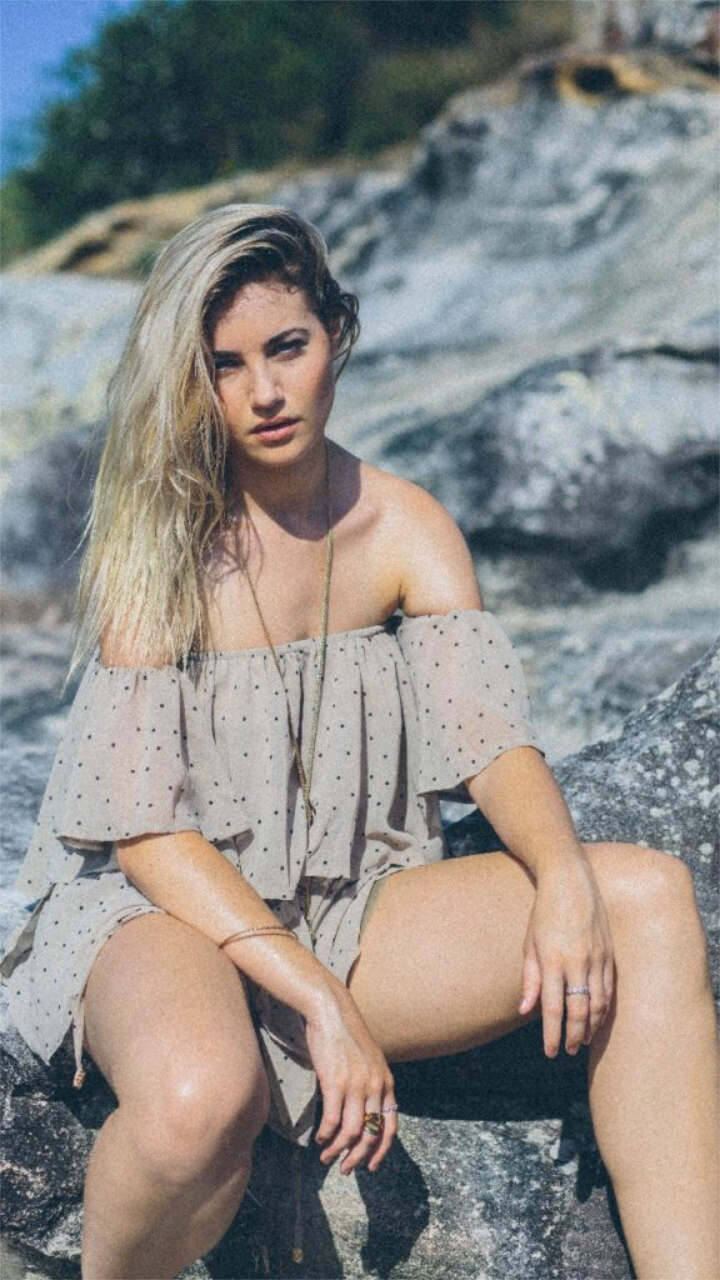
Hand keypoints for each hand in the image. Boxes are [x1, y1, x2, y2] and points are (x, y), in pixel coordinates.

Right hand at [304, 984, 396, 1174]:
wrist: (332, 1012)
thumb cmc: (347, 1035)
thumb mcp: (370, 1060)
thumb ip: (372, 1084)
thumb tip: (365, 1112)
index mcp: (387, 1083)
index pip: (391, 1127)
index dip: (382, 1151)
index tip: (371, 1167)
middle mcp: (375, 1087)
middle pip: (371, 1135)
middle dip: (358, 1158)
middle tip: (345, 1169)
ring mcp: (356, 1086)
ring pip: (351, 1133)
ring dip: (338, 1151)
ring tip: (327, 1157)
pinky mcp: (335, 1083)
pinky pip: (332, 1121)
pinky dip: (325, 1135)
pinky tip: (319, 1138)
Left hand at [518, 851, 614, 1055]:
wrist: (570, 881)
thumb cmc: (543, 912)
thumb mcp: (529, 943)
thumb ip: (530, 978)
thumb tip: (525, 1011)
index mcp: (553, 960)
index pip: (554, 1008)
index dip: (552, 1034)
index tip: (550, 1052)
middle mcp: (577, 962)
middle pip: (580, 1011)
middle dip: (574, 1035)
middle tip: (568, 1051)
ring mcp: (596, 958)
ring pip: (598, 1003)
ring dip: (591, 1025)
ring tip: (582, 1039)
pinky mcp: (609, 953)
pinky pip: (609, 988)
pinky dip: (603, 1007)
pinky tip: (596, 1017)